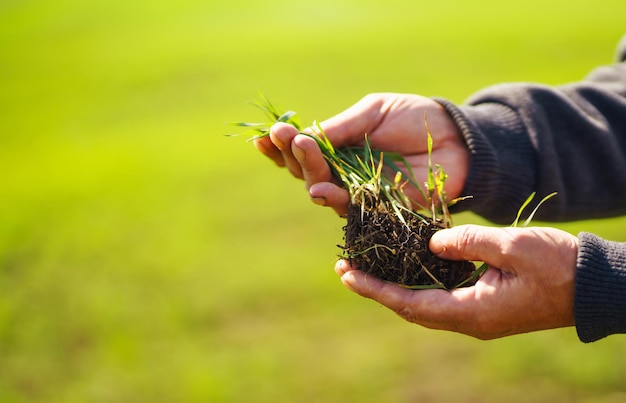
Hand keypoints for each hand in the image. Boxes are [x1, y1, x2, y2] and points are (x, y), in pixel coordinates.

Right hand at [254, 93, 468, 215]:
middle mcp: (344, 174)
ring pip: (324, 191)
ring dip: (310, 175)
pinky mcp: (380, 211)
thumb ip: (340, 127)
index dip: (280, 146)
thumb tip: (300, 137)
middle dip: (294, 155)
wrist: (457, 138)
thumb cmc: (413, 117)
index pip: (302, 151)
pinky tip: (321, 190)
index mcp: (339, 149)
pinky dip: (334, 200)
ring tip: (301, 154)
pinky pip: (352, 209)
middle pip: (308, 173)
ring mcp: (360, 194)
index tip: (264, 135)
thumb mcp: (372, 112)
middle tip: (286, 137)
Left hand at [335, 224, 578, 339]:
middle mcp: (468, 319)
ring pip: (423, 303)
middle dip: (376, 290)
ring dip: (393, 287)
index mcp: (472, 312)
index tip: (346, 275)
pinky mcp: (484, 304)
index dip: (375, 290)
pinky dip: (417, 283)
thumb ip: (469, 243)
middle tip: (346, 269)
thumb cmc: (559, 266)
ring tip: (366, 267)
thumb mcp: (513, 247)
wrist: (594, 284)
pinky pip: (440, 296)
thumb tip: (430, 243)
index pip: (410, 303)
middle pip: (410, 308)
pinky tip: (405, 265)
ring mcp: (476, 314)